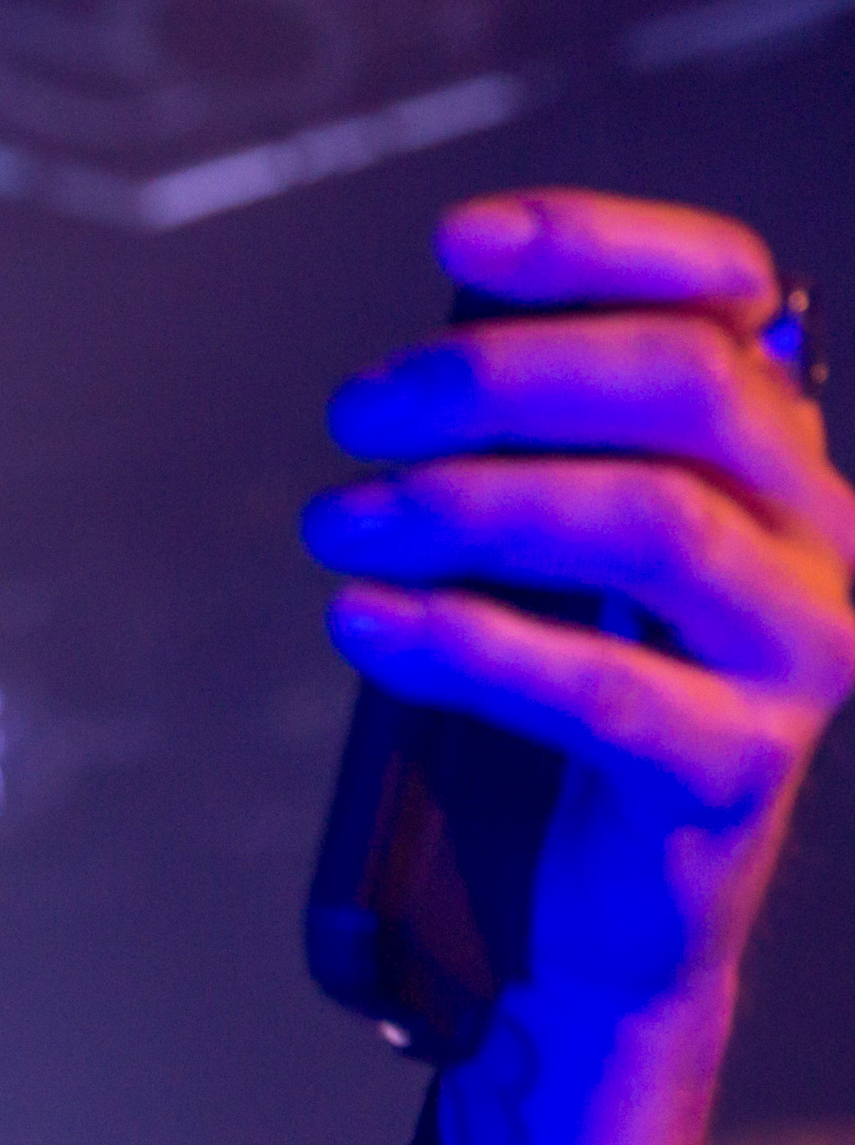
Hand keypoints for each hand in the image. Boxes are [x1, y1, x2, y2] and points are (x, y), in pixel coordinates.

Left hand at [302, 190, 854, 1144]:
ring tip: (337, 523)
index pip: (726, 295)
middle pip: (684, 387)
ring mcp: (796, 650)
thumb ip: (527, 436)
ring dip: (465, 505)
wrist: (602, 903)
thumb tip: (433, 338)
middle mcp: (816, 530)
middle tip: (355, 414)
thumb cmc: (568, 688)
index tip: (456, 242)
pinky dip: (462, 642)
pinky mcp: (738, 765)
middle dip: (497, 377)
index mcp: (773, 449)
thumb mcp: (549, 541)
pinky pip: (599, 685)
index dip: (599, 246)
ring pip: (647, 519)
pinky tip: (362, 622)